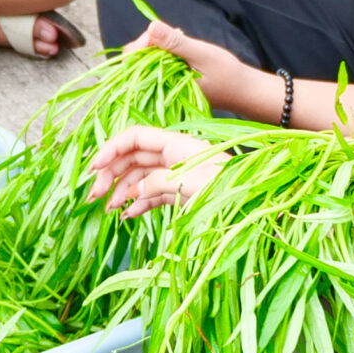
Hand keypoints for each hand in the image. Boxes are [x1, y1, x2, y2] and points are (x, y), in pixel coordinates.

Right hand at [86, 126, 218, 216]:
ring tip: (108, 209)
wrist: (260, 208)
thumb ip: (157, 183)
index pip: (135, 137)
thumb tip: (133, 191)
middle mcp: (176, 156)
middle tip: (94, 195)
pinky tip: (128, 215)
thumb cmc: (231, 191)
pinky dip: (138, 204)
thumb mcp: (191, 184)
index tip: (93, 169)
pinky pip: (154, 195)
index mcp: (178, 144)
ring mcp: (180, 175)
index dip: (111, 149)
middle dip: (111, 174)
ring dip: (122, 191)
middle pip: (134, 158)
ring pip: (141, 178)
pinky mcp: (185, 194)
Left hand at [123, 21, 260, 114]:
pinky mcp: (173, 80)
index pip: (133, 62)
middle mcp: (159, 87)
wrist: (245, 91)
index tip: (158, 32)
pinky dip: (168, 50)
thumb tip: (150, 26)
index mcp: (161, 85)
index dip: (142, 43)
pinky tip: (182, 46)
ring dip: (160, 45)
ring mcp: (165, 84)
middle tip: (173, 34)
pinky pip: (160, 62)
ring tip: (180, 39)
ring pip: (148, 59)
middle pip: (136, 60)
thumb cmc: (227, 75)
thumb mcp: (201, 54)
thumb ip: (174, 43)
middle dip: (151, 42)